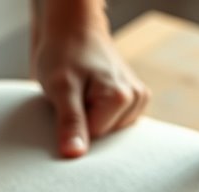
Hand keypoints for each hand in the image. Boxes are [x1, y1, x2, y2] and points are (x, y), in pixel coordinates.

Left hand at [33, 2, 148, 157]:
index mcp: (122, 97)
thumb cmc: (64, 54)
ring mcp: (138, 101)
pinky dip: (99, 116)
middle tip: (74, 98)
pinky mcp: (135, 102)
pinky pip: (114, 125)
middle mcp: (137, 99)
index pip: (94, 139)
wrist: (74, 31)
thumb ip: (70, 122)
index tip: (67, 104)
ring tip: (83, 95)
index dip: (74, 125)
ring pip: (109, 133)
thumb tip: (74, 155)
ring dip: (90, 118)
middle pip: (104, 138)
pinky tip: (93, 98)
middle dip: (84, 123)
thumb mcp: (60, 88)